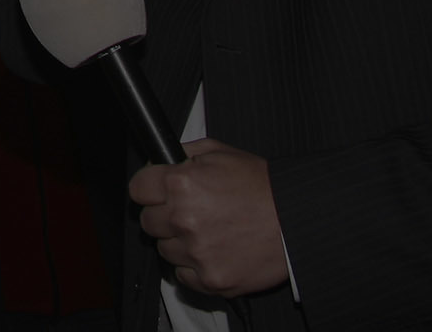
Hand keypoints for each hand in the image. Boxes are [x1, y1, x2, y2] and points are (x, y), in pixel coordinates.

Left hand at [129, 138, 287, 298]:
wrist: (294, 220)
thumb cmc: (261, 185)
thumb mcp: (221, 152)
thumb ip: (184, 153)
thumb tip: (160, 161)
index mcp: (182, 184)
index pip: (137, 189)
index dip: (148, 187)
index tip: (155, 190)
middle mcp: (184, 219)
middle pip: (147, 221)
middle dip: (163, 214)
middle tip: (187, 209)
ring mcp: (196, 253)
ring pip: (164, 250)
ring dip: (178, 241)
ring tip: (207, 229)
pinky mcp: (209, 280)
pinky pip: (182, 275)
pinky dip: (193, 265)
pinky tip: (213, 249)